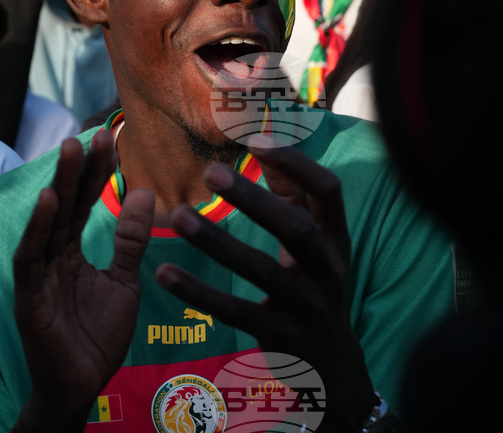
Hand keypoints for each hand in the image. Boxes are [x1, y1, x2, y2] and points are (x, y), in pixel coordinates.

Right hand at [11, 132, 153, 431]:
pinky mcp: (28, 298)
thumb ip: (129, 240)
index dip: (95, 173)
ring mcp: (37, 277)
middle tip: (92, 134)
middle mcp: (51, 259)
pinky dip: (38, 229)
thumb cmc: (97, 336)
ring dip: (57, 188)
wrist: (81, 385)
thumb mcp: (123, 281)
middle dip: (76, 170)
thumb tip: (145, 192)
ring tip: (69, 153)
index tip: (110, 138)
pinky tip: (48, 201)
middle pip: (63, 206)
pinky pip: (30, 259)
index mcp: (70, 254)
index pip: (82, 204)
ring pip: (45, 225)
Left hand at [155, 135, 376, 432]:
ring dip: (218, 242)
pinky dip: (200, 293)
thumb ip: (294, 195)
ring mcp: (308, 307)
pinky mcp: (281, 336)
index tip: (256, 141)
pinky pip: (237, 312)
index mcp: (338, 239)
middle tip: (211, 171)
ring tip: (179, 217)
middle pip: (296, 229)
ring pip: (262, 271)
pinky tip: (164, 274)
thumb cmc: (316, 284)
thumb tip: (265, 140)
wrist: (334, 363)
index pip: (329, 191)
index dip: (297, 164)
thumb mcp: (318, 242)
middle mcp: (330, 270)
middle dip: (255, 199)